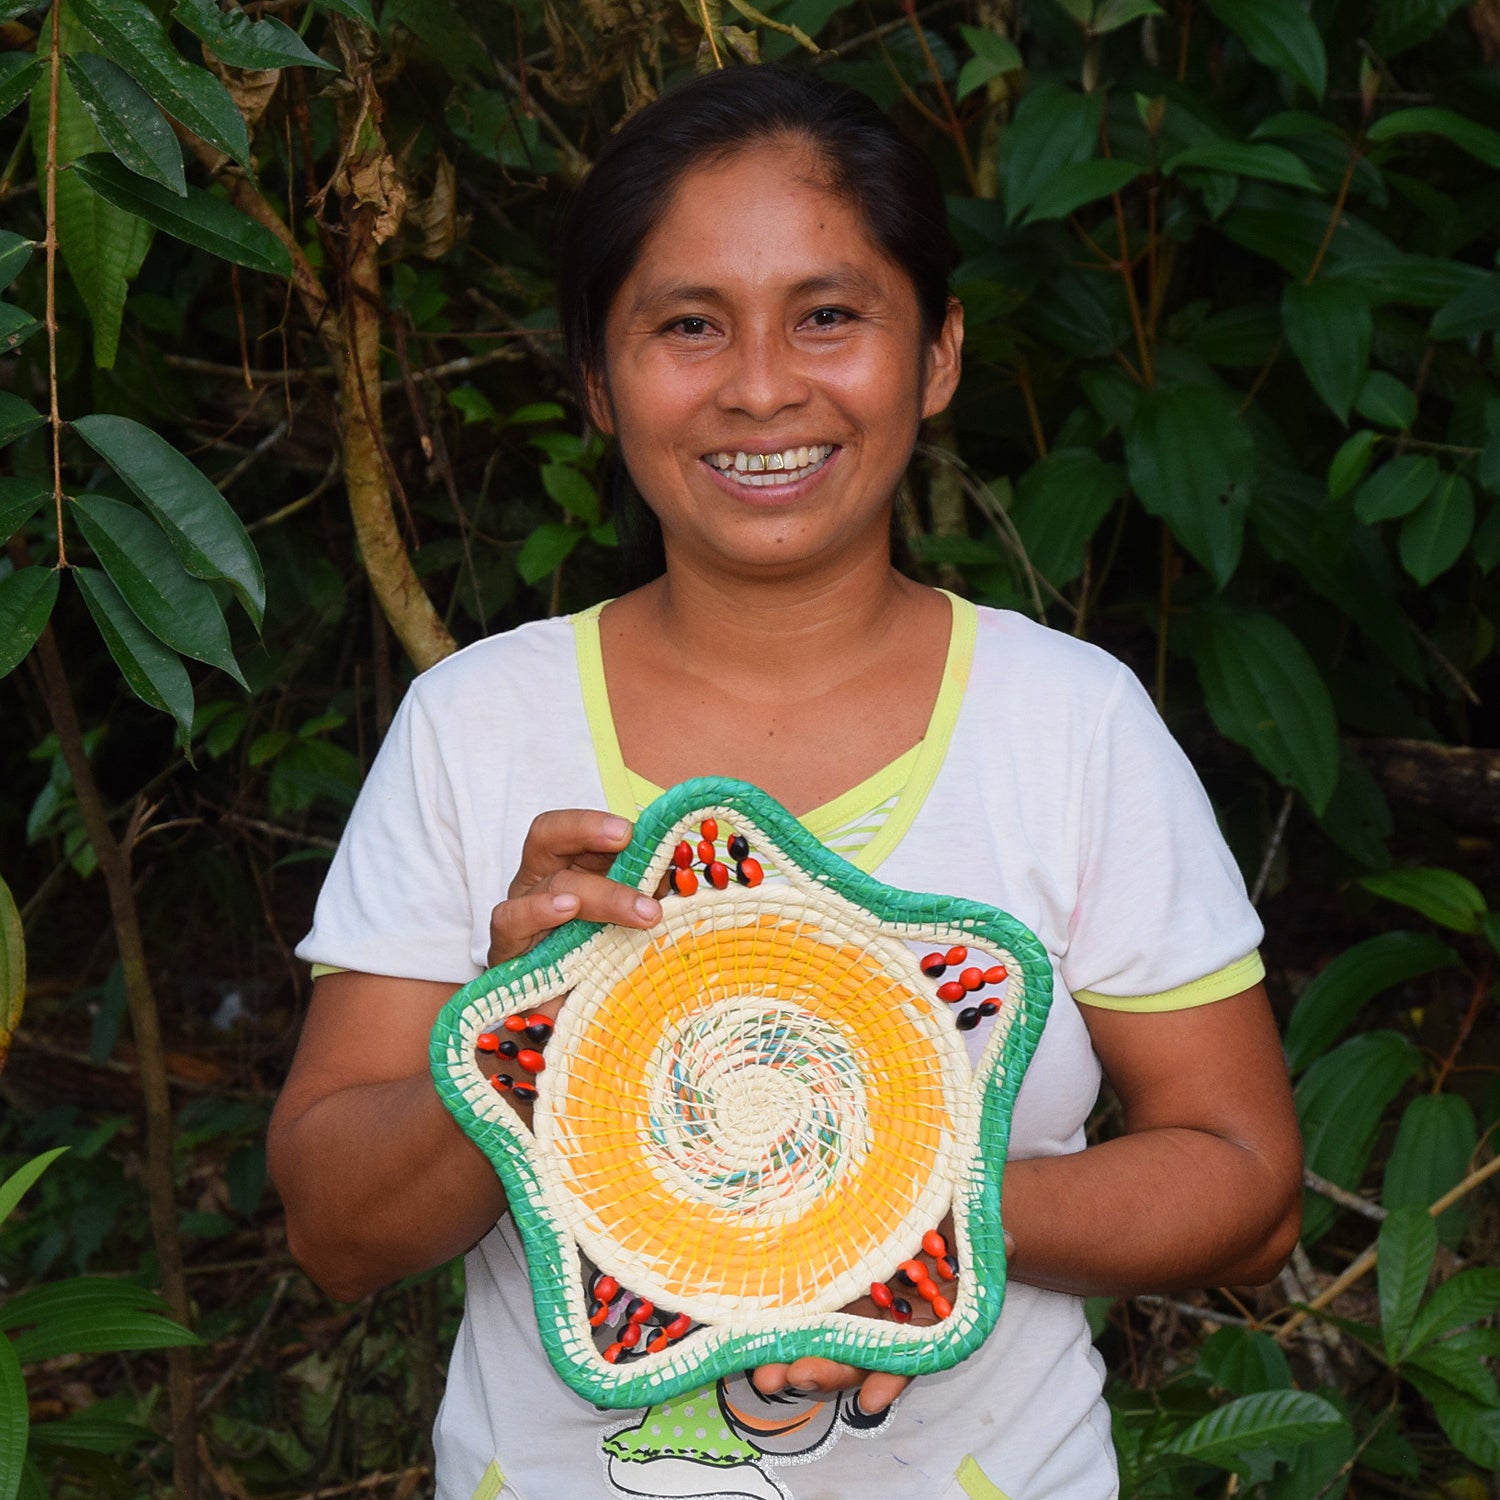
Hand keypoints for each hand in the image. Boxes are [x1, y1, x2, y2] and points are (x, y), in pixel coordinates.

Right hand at [488, 809, 660, 965]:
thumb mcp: (630, 919)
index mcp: (570, 866)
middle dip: (587, 830)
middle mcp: (540, 880)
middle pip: (547, 835)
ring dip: (600, 893)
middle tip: (626, 838)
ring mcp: (521, 911)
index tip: (635, 831)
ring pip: (550, 884)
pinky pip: (510, 919)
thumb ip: (646, 893)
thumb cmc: (599, 960)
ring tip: (641, 912)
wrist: (568, 1016)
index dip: (599, 821)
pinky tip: (567, 910)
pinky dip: (539, 911)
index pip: (575, 828)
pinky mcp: (506, 947)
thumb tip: (676, 874)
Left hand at [748, 1216, 977, 1416]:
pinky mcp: (827, 1284)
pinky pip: (807, 1311)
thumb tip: (1005, 1243)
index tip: (871, 1401)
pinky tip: (760, 1346)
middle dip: (826, 1370)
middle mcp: (886, 1319)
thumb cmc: (952, 1220)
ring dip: (793, 1360)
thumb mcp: (971, 1229)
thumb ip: (985, 1243)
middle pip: (857, 1353)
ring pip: (825, 1339)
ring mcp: (854, 1303)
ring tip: (764, 1373)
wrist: (926, 1195)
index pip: (907, 1352)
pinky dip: (787, 1329)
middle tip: (792, 1377)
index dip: (891, 1375)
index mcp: (922, 1315)